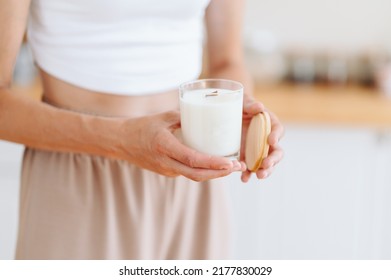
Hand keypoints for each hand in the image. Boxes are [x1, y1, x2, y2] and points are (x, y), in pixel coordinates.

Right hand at [118, 110, 242, 180]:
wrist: (121, 142)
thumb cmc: (141, 126)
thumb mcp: (164, 117)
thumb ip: (185, 116)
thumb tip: (208, 112)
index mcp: (164, 146)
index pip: (192, 159)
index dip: (213, 163)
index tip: (230, 162)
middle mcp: (166, 162)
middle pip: (197, 174)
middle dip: (219, 173)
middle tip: (238, 167)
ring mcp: (166, 170)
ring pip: (194, 176)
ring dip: (213, 174)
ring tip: (232, 167)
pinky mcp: (167, 172)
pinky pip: (188, 173)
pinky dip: (203, 171)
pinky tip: (216, 165)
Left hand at [240, 97, 283, 181]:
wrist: (226, 114)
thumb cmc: (238, 105)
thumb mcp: (243, 102)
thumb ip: (251, 105)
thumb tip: (259, 107)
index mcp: (269, 124)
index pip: (278, 130)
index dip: (276, 135)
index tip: (271, 140)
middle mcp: (266, 140)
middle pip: (276, 152)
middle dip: (273, 160)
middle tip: (266, 164)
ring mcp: (257, 151)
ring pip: (266, 164)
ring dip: (264, 171)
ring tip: (258, 175)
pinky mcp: (246, 158)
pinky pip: (249, 168)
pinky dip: (248, 175)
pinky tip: (244, 179)